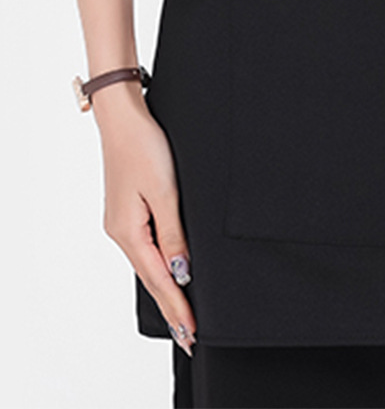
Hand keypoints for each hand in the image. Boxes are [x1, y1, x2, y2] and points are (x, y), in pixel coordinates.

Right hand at [92, 81, 195, 356]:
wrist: (125, 119)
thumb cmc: (145, 148)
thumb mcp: (165, 192)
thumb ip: (174, 233)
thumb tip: (180, 270)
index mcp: (128, 231)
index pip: (158, 279)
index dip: (177, 306)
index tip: (192, 331)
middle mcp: (122, 232)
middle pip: (151, 277)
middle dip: (172, 306)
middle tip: (191, 335)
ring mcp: (124, 222)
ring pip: (149, 263)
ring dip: (168, 288)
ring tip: (184, 314)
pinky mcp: (130, 210)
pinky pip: (147, 247)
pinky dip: (161, 266)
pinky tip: (170, 273)